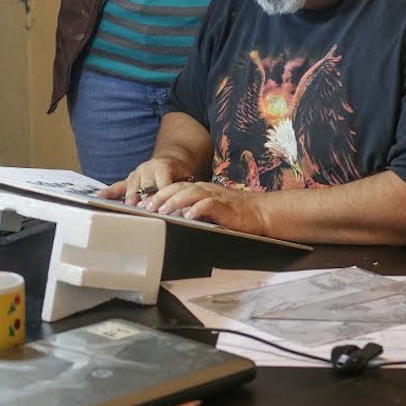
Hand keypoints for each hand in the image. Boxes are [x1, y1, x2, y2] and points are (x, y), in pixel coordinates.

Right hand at [98, 157, 193, 205]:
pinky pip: (118, 186)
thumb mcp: (185, 179)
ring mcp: (136, 174)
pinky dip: (109, 192)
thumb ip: (182, 191)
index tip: (162, 208)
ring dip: (131, 198)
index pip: (162, 183)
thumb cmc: (179, 174)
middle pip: (146, 186)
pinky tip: (100, 196)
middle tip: (145, 210)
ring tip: (129, 207)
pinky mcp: (129, 180)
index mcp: (163, 167)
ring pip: (132, 187)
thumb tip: (185, 208)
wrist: (170, 161)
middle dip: (146, 198)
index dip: (163, 195)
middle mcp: (148, 169)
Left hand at [138, 180, 266, 236]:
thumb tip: (173, 218)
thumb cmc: (235, 213)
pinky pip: (210, 205)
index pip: (176, 188)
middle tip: (146, 207)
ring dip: (175, 201)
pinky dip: (198, 209)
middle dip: (161, 197)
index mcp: (201, 189)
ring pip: (191, 193)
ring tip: (162, 211)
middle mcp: (206, 189)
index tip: (144, 204)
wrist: (261, 212)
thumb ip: (194, 210)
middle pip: (179, 188)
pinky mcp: (226, 207)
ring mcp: (216, 196)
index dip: (159, 194)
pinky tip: (188, 216)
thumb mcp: (210, 209)